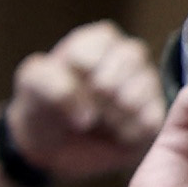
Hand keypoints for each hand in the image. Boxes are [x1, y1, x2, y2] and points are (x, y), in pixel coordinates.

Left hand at [1, 21, 166, 183]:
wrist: (51, 146)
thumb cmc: (43, 104)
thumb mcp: (32, 85)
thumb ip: (53, 84)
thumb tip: (87, 113)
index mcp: (98, 40)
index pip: (101, 43)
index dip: (81, 71)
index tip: (68, 85)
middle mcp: (128, 56)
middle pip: (129, 60)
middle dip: (100, 89)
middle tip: (85, 105)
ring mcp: (146, 86)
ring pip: (143, 88)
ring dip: (115, 111)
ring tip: (100, 121)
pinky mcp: (154, 116)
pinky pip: (151, 120)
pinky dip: (129, 131)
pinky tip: (116, 134)